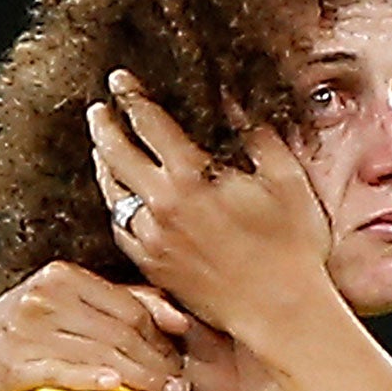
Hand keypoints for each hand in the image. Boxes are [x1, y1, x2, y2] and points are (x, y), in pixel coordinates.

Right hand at [0, 262, 191, 390]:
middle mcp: (46, 297)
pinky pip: (60, 371)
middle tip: (179, 388)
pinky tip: (114, 386)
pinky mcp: (13, 362)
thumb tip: (180, 320)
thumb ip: (127, 303)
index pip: (130, 309)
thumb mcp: (72, 306)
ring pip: (99, 353)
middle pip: (119, 332)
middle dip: (156, 363)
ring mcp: (27, 329)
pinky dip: (89, 378)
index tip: (181, 365)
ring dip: (138, 379)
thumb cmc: (30, 334)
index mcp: (64, 277)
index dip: (161, 339)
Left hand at [87, 72, 334, 345]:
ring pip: (112, 193)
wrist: (280, 310)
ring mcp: (153, 239)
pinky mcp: (154, 267)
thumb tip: (233, 99)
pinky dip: (115, 208)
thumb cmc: (292, 246)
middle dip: (105, 125)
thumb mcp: (285, 178)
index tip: (120, 80)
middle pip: (116, 154)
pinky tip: (119, 200)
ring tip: (101, 149)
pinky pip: (121, 230)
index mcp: (191, 176)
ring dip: (103, 164)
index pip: (147, 122)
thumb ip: (256, 134)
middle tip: (99, 109)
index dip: (131, 96)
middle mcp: (162, 205)